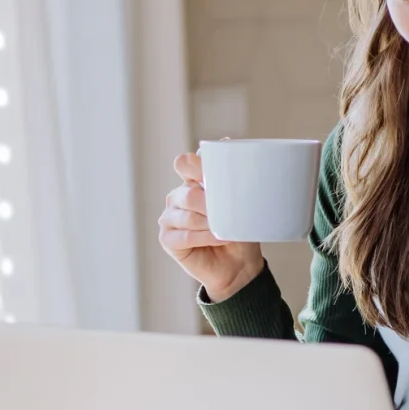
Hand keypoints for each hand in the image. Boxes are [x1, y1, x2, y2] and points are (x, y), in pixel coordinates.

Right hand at [159, 152, 264, 301]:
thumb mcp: (241, 204)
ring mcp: (170, 217)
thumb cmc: (240, 231)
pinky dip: (204, 237)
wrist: (240, 264)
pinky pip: (184, 235)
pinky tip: (219, 239)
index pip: (185, 164)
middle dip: (211, 204)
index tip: (215, 176)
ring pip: (187, 214)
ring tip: (226, 230)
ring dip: (210, 223)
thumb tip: (227, 144)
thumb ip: (231, 179)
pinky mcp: (167, 238)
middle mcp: (178, 196)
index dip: (198, 167)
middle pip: (188, 193)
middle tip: (229, 214)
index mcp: (193, 181)